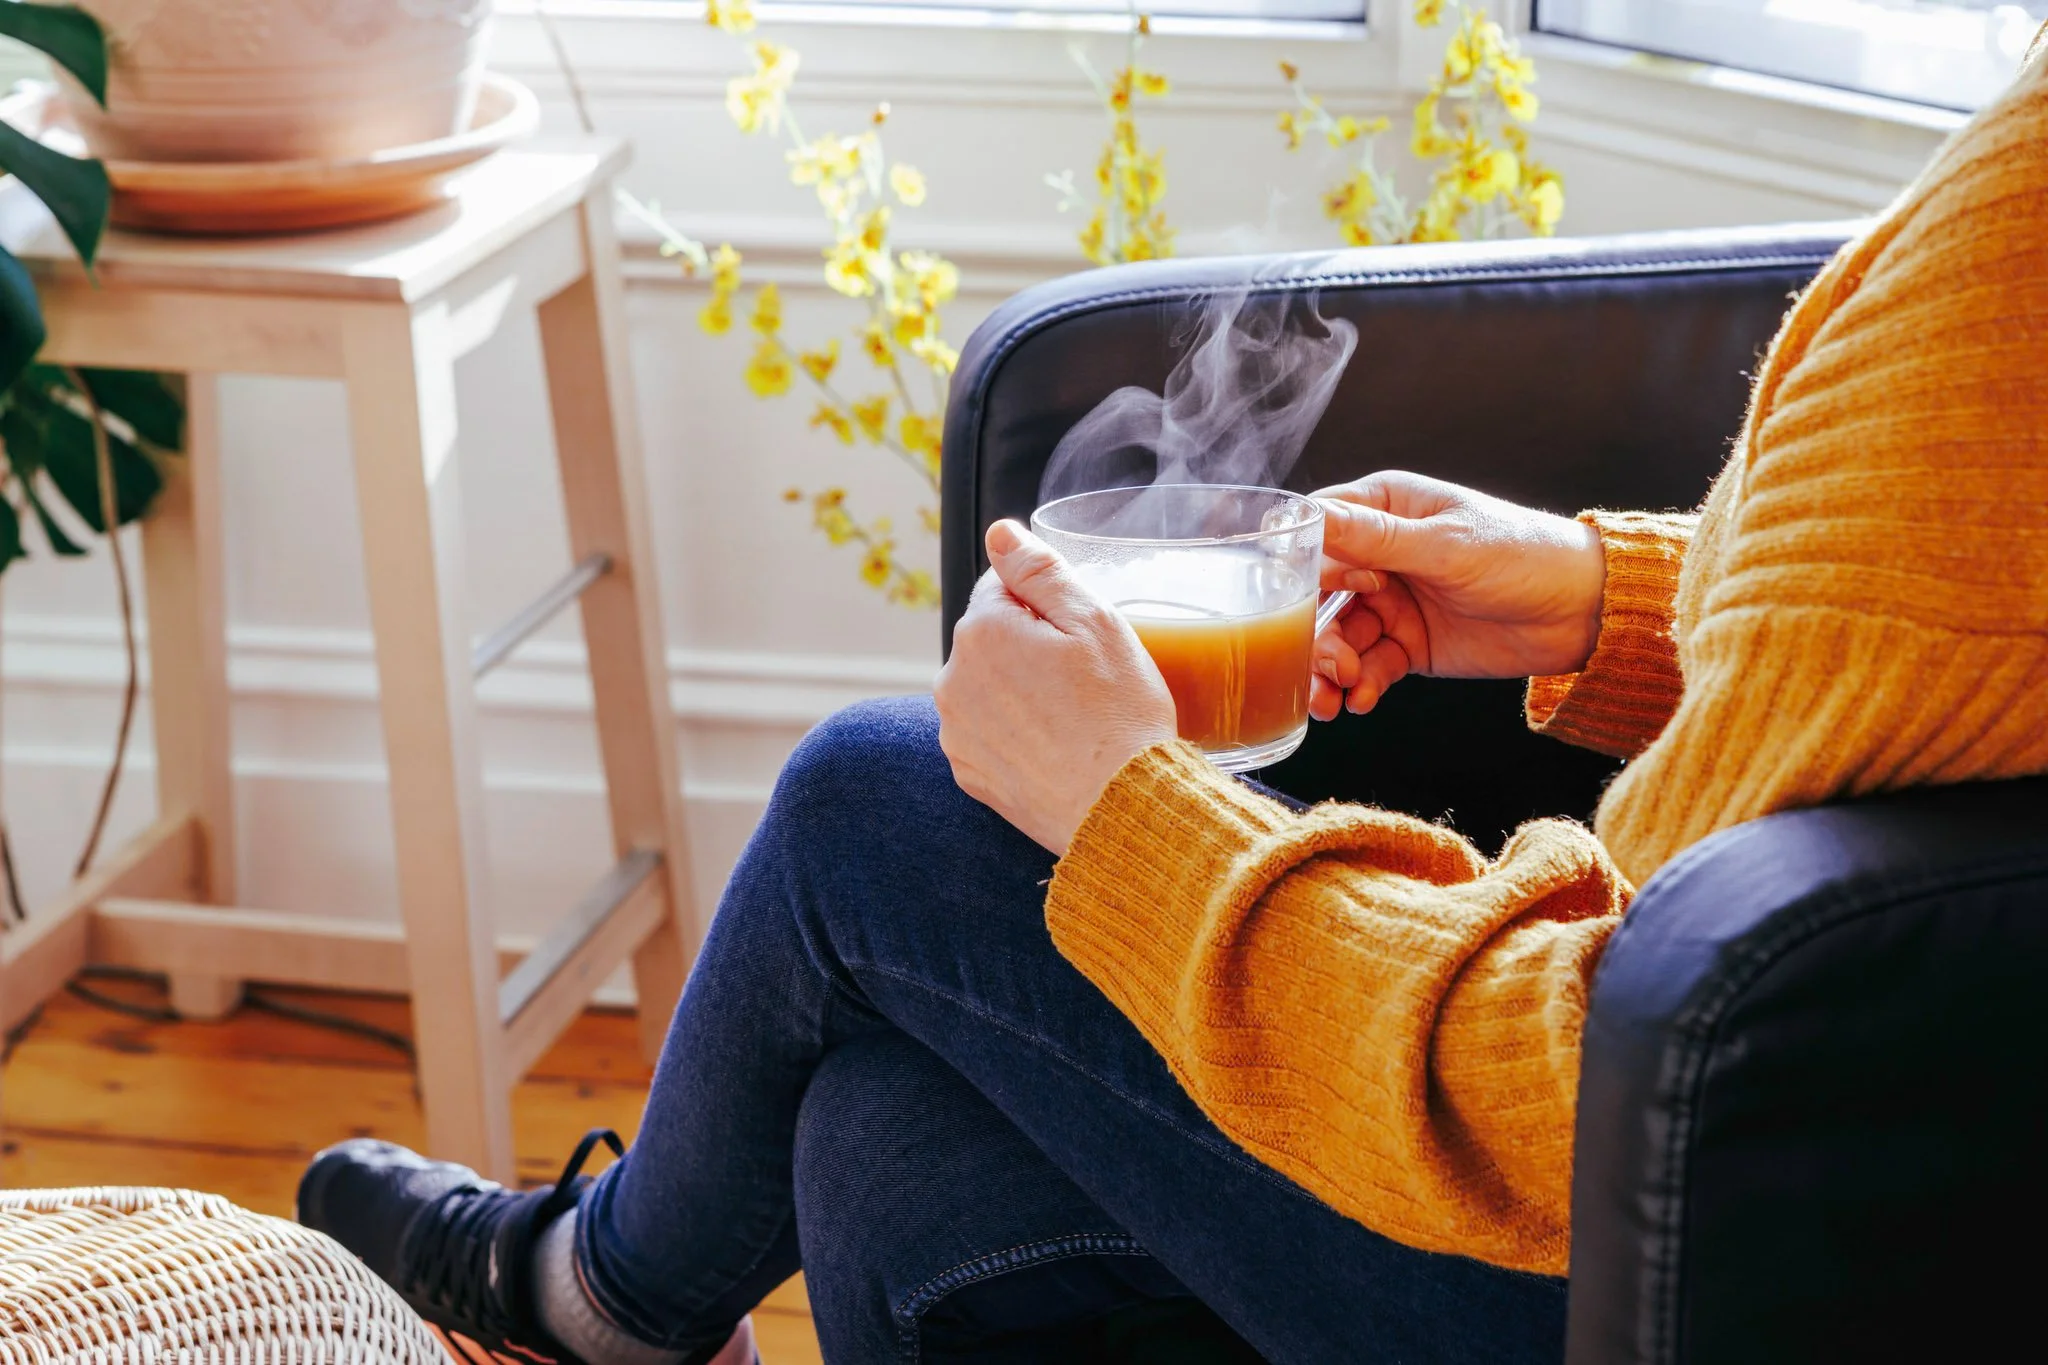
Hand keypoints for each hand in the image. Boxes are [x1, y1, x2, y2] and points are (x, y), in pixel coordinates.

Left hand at [934, 520, 1178, 854]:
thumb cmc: (1120, 716)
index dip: (1049, 607)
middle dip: (1030, 648)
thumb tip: (999, 535)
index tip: (1082, 640)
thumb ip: (1040, 570)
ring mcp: (956, 732)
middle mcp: (953, 680)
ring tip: (1073, 719)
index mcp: (982, 631)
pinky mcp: (968, 774)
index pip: (1004, 589)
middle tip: (1086, 682)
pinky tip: (1056, 748)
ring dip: (1020, 691)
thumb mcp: (1095, 622)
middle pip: (992, 638)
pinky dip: (1016, 734)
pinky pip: (988, 734)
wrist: (1124, 811)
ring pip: (989, 686)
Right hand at [1310, 471, 1605, 719]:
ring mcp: (1392, 602)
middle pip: (1317, 594)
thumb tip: (1308, 518)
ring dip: (1331, 669)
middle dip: (1314, 635)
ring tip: (1338, 696)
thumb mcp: (1445, 546)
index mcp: (1385, 509)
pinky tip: (1364, 698)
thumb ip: (1374, 539)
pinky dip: (1360, 685)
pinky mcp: (1408, 644)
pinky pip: (1368, 666)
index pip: (1318, 530)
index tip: (1317, 596)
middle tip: (1329, 667)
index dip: (1304, 565)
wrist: (1582, 612)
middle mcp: (1380, 554)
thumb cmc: (1523, 554)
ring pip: (1337, 636)